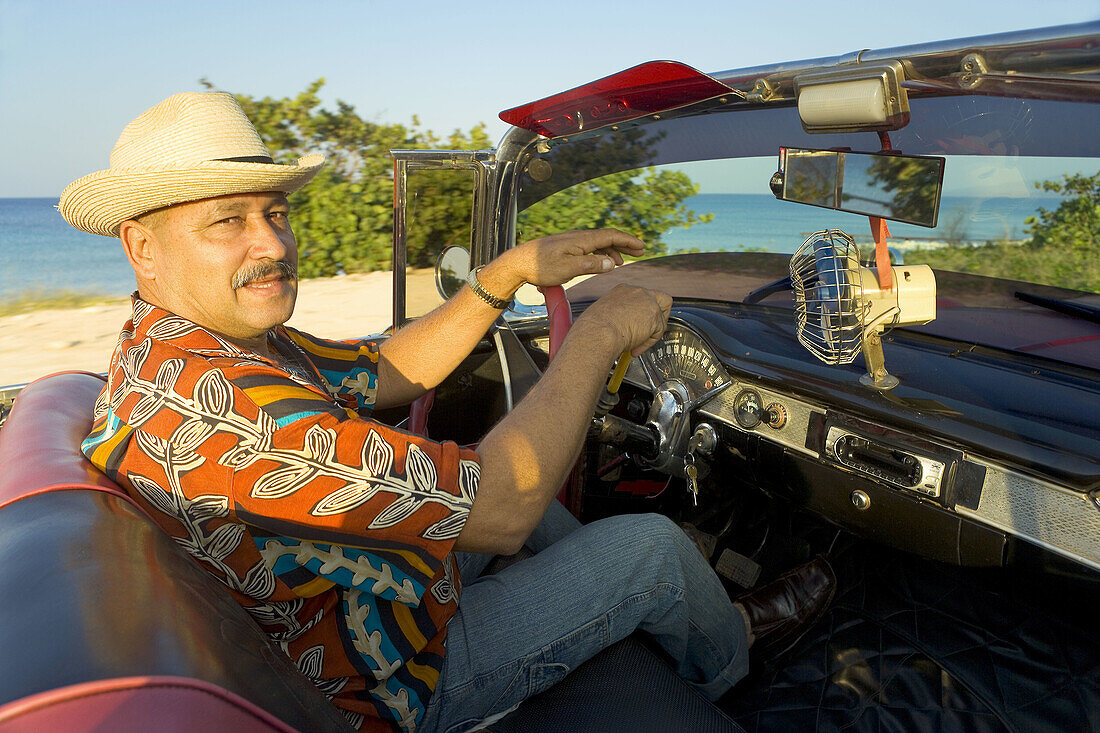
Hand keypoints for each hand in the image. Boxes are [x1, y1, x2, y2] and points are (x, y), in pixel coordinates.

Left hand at [482, 229, 644, 294]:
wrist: (518, 263)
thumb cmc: (540, 267)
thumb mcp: (568, 269)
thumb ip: (591, 265)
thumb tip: (611, 263)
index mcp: (581, 240)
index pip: (610, 236)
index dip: (628, 241)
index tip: (641, 246)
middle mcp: (578, 237)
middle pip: (607, 237)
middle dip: (624, 243)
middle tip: (640, 251)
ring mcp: (571, 242)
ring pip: (598, 243)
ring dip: (612, 250)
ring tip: (621, 262)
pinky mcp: (565, 248)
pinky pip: (589, 247)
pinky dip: (600, 253)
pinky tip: (601, 262)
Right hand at [577, 284, 671, 356]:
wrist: (597, 333)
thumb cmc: (594, 328)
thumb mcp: (604, 316)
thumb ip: (618, 317)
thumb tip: (622, 326)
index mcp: (622, 291)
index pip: (641, 298)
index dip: (641, 313)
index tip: (636, 324)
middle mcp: (636, 292)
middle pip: (660, 298)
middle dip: (658, 316)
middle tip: (649, 330)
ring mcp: (647, 301)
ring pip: (662, 316)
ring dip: (653, 331)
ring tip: (639, 342)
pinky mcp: (654, 315)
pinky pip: (658, 331)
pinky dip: (649, 342)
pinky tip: (636, 347)